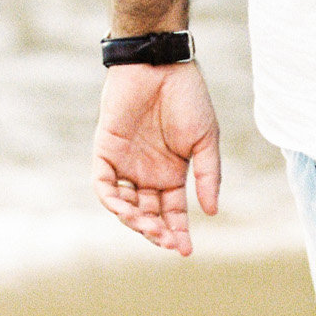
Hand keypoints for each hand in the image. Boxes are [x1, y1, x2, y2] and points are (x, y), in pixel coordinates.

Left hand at [92, 61, 220, 256]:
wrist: (161, 64)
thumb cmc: (187, 98)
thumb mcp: (205, 141)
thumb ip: (207, 176)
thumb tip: (212, 212)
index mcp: (172, 174)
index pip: (173, 213)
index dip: (178, 233)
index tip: (185, 251)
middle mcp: (147, 173)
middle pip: (148, 214)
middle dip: (156, 232)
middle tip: (166, 240)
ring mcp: (125, 163)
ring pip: (125, 205)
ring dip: (135, 221)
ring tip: (148, 227)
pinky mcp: (106, 149)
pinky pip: (103, 184)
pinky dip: (112, 200)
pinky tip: (126, 210)